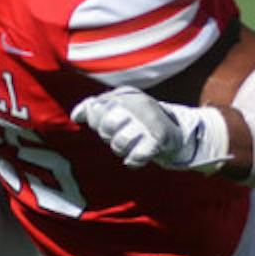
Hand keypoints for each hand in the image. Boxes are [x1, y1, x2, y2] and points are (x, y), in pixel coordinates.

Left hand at [73, 87, 228, 171]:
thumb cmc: (140, 122)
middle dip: (109, 137)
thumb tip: (77, 115)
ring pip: (119, 143)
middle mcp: (138, 104)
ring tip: (131, 146)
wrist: (177, 134)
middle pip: (106, 126)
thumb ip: (95, 108)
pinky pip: (134, 157)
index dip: (97, 121)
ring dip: (122, 150)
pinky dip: (133, 161)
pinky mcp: (158, 140)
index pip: (96, 109)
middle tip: (121, 136)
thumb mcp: (119, 108)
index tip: (108, 124)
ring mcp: (149, 122)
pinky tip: (137, 156)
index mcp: (126, 95)